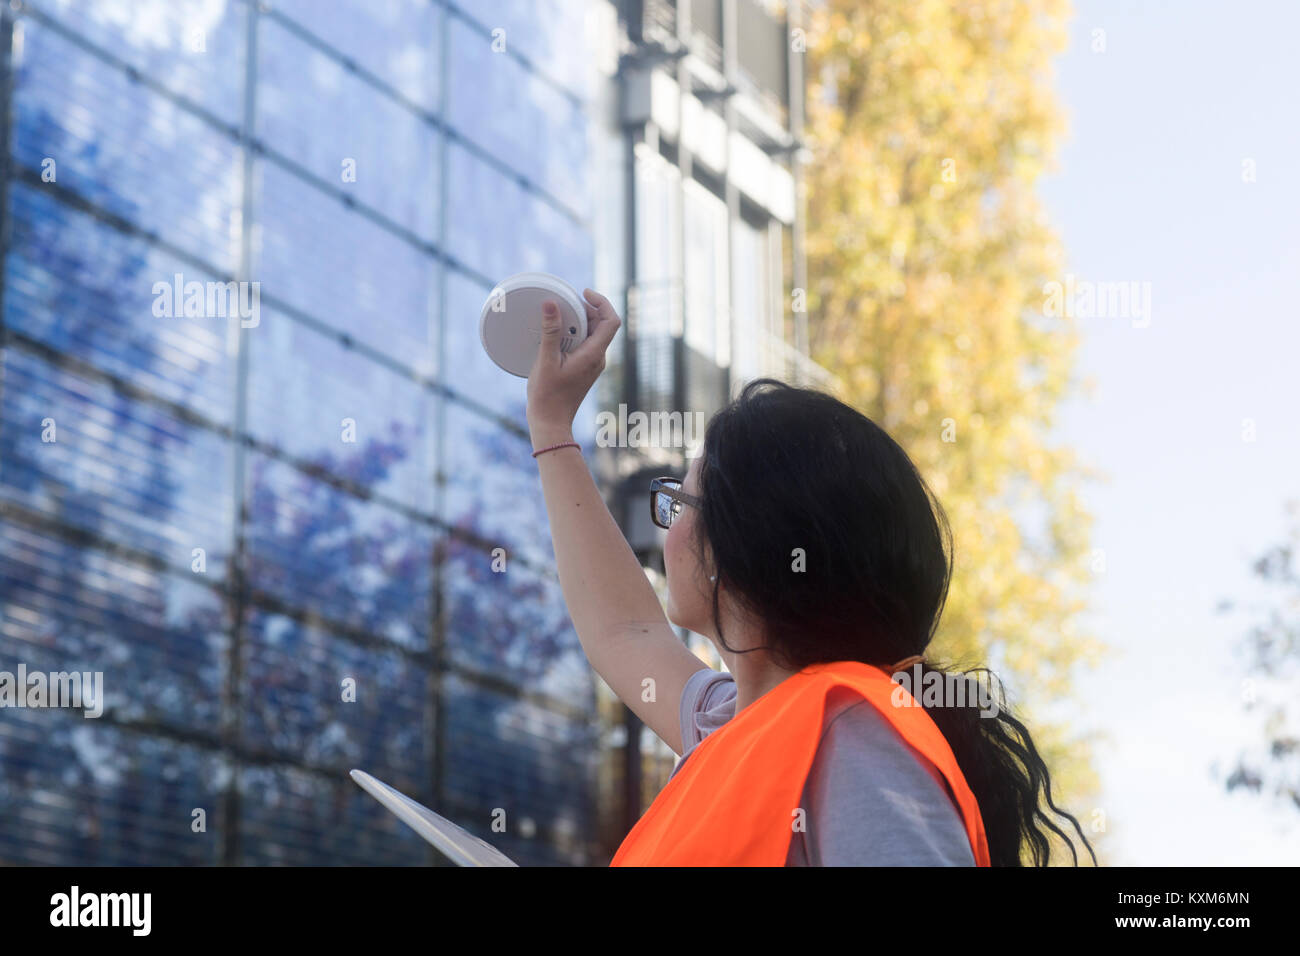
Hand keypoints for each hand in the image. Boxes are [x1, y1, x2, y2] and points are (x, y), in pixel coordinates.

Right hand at [526, 288, 620, 442]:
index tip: (584, 293)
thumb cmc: (548, 396)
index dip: (602, 302)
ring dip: (579, 322)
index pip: (611, 320)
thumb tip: (551, 304)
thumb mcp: (546, 359)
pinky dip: (575, 334)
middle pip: (602, 324)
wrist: (550, 422)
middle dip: (587, 309)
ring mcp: (593, 364)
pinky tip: (557, 335)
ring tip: (559, 317)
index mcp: (594, 354)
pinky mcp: (585, 368)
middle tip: (565, 303)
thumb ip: (550, 331)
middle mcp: (598, 358)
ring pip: (593, 334)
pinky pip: (586, 344)